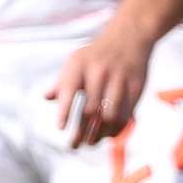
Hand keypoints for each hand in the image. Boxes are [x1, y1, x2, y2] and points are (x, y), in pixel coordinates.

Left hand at [44, 20, 158, 148]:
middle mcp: (99, 71)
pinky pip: (125, 115)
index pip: (69, 90)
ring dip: (99, 134)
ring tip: (90, 143)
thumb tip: (46, 98)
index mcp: (80, 64)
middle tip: (73, 145)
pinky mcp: (135, 87)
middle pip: (89, 109)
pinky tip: (107, 136)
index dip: (64, 111)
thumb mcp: (76, 61)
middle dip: (81, 132)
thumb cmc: (96, 54)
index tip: (60, 128)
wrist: (129, 37)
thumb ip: (62, 81)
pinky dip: (116, 129)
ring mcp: (119, 79)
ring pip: (109, 116)